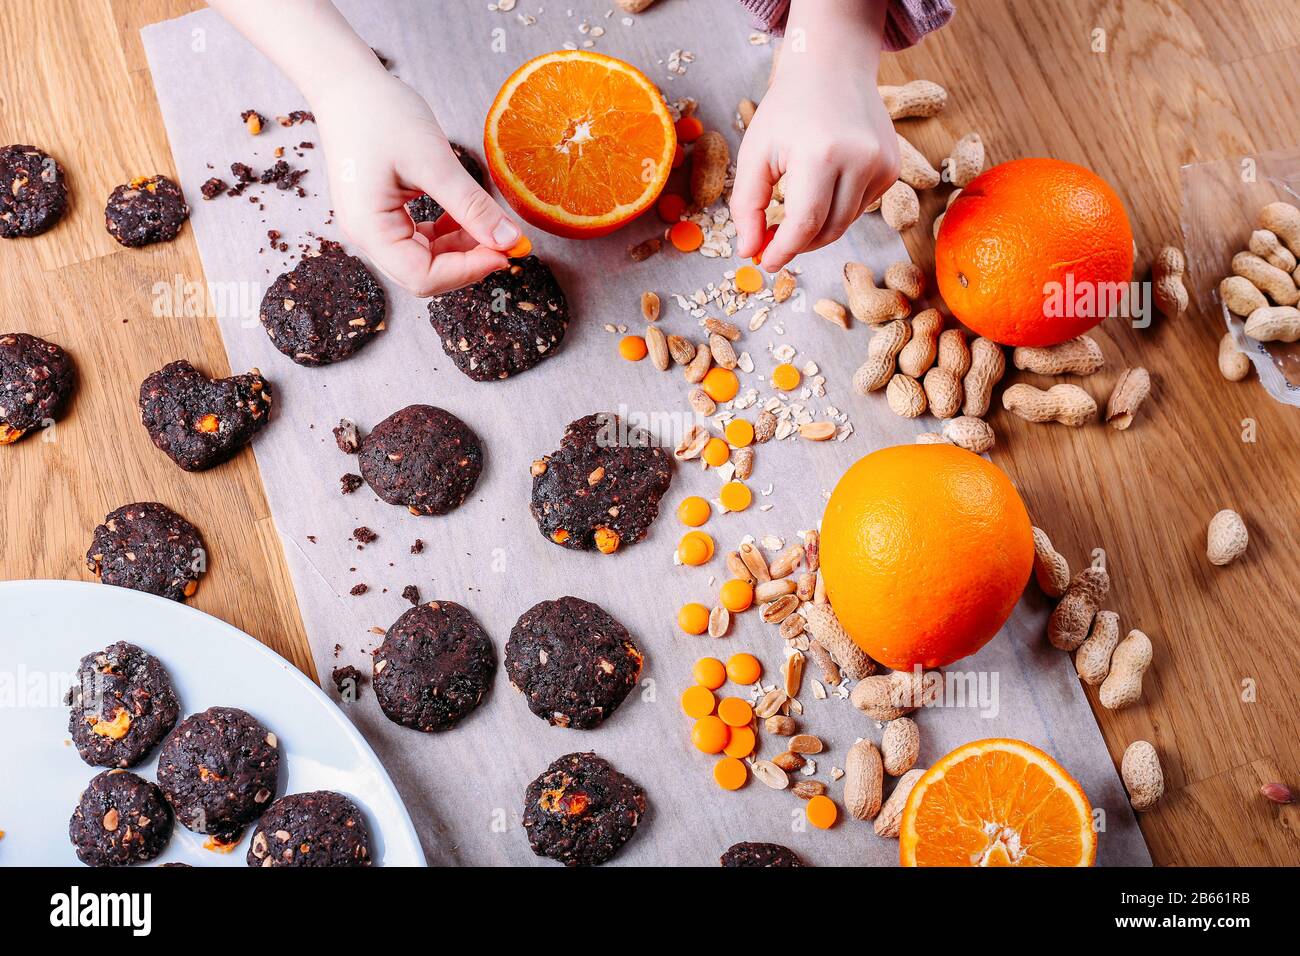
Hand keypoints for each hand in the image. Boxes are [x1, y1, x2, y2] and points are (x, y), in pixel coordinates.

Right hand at [313, 70, 521, 294]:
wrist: (345, 84)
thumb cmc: (379, 113)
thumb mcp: (433, 161)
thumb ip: (471, 206)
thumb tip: (509, 241)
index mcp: (370, 230)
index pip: (424, 277)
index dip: (469, 271)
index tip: (506, 251)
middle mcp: (367, 237)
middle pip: (425, 275)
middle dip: (468, 263)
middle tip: (505, 240)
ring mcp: (374, 228)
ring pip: (427, 260)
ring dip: (462, 248)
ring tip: (490, 224)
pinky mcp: (384, 215)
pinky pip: (422, 240)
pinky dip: (449, 233)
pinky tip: (467, 214)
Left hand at [732, 26, 897, 270]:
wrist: (832, 68)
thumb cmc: (787, 109)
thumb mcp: (755, 152)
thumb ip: (747, 205)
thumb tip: (749, 252)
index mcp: (821, 153)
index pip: (805, 223)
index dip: (783, 250)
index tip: (766, 263)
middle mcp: (860, 160)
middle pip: (828, 230)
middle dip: (798, 245)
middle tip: (773, 243)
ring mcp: (882, 164)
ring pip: (845, 223)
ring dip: (817, 229)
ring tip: (792, 215)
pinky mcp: (892, 167)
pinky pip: (860, 207)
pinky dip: (837, 209)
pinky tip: (822, 187)